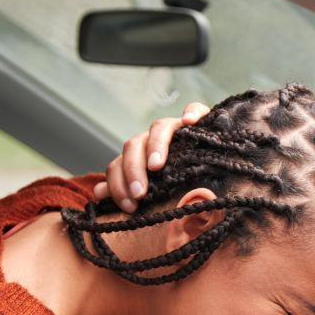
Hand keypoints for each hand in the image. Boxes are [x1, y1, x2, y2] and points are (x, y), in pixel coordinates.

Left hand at [95, 101, 210, 211]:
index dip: (118, 183)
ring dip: (156, 146)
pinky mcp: (201, 121)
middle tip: (139, 194)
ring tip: (156, 166)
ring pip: (159, 127)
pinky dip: (192, 112)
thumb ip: (125, 188)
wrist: (215, 166)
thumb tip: (99, 192)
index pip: (119, 164)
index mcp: (139, 156)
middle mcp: (154, 139)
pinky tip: (190, 122)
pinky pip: (196, 109)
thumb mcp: (153, 192)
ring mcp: (177, 128)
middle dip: (133, 170)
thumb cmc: (182, 185)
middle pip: (134, 145)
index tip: (129, 205)